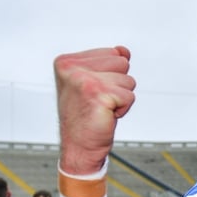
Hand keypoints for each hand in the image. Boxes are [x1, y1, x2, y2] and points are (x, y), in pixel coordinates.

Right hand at [54, 46, 135, 173]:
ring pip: (128, 80)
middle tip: (99, 101)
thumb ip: (109, 62)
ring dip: (120, 98)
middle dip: (118, 85)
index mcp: (67, 61)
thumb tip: (124, 50)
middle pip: (122, 63)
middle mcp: (72, 68)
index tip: (93, 92)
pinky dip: (123, 109)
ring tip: (101, 108)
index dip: (111, 76)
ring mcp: (84, 80)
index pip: (113, 53)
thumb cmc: (85, 116)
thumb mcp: (95, 82)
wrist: (79, 147)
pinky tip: (105, 115)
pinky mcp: (98, 94)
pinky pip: (129, 96)